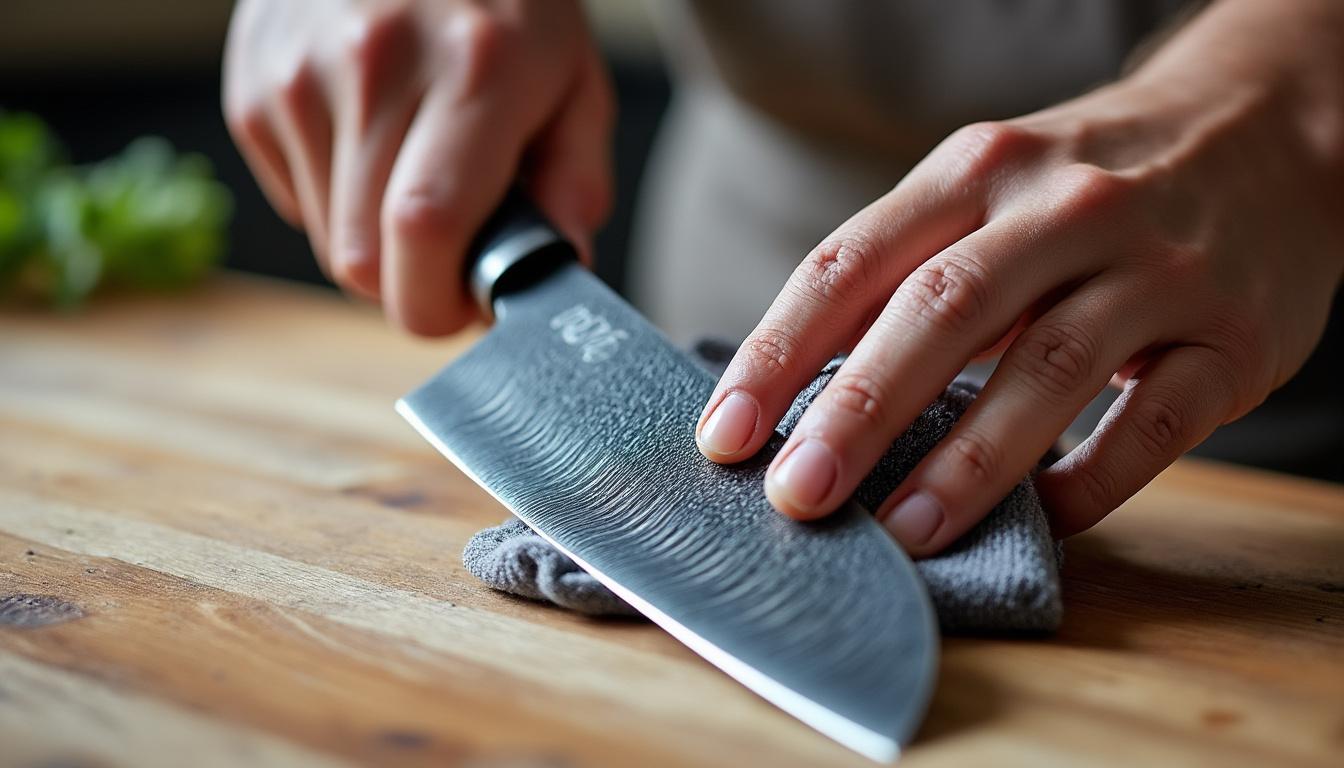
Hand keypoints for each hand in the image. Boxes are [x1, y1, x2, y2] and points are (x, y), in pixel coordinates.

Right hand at [223, 0, 612, 333]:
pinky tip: (369, 142)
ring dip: (376, 243)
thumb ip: (577, 179)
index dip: (438, 301)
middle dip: (412, 283)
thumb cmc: (505, 5)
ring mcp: (298, 75)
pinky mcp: (253, 87)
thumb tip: (558, 265)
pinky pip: (296, 203)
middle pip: (363, 260)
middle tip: (455, 246)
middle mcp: (373, 67)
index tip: (464, 304)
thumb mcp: (573, 78)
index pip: (426, 227)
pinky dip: (338, 201)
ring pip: (328, 243)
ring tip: (413, 175)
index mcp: (473, 69)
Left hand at [695, 2, 1343, 554]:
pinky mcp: (1235, 337)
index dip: (778, 353)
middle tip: (796, 496)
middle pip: (940, 311)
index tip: (725, 435)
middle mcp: (1062, 208)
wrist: (1273, 130)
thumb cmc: (1091, 181)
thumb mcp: (991, 187)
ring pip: (1047, 368)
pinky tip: (1038, 521)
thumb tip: (796, 390)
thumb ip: (904, 272)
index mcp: (977, 169)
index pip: (853, 262)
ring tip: (900, 531)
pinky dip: (1090, 481)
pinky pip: (1154, 423)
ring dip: (965, 461)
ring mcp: (1156, 270)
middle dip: (857, 411)